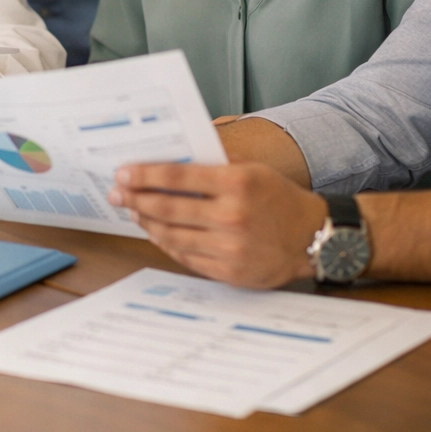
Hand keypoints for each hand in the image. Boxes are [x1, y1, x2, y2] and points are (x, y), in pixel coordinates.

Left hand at [107, 162, 327, 288]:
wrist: (313, 237)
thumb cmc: (279, 199)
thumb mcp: (252, 170)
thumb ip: (214, 166)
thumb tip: (171, 161)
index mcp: (236, 183)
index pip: (177, 176)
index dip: (145, 175)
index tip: (123, 173)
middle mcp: (231, 215)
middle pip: (168, 207)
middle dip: (135, 199)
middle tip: (117, 194)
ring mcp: (229, 246)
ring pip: (172, 234)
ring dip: (146, 222)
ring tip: (132, 211)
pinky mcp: (228, 270)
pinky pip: (186, 256)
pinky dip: (166, 243)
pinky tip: (156, 232)